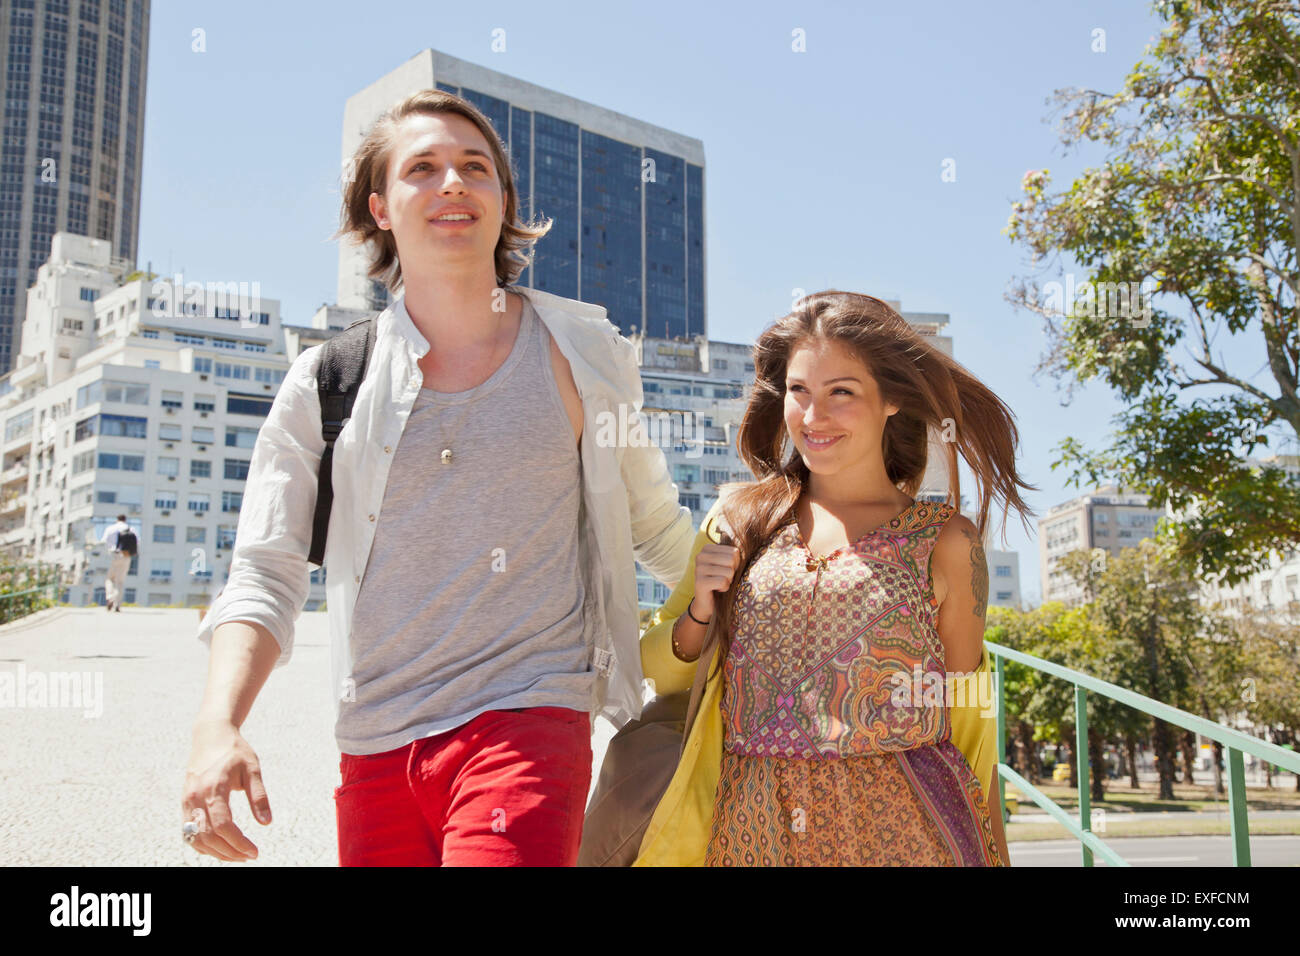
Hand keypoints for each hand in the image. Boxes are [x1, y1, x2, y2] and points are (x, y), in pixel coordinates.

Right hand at [182, 721, 271, 861]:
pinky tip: (220, 848)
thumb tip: (266, 822)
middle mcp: (195, 797)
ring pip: (196, 838)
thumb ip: (259, 796)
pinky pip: (189, 832)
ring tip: (237, 855)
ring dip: (216, 852)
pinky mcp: (184, 804)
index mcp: (213, 787)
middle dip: (229, 852)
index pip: (223, 825)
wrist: (210, 736)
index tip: (254, 852)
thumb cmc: (235, 752)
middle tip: (248, 856)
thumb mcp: (252, 769)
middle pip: (208, 836)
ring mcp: (187, 802)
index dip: (238, 843)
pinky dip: (203, 845)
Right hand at [692, 526, 739, 619]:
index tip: (725, 570)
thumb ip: (733, 554)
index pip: (734, 551)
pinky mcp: (700, 582)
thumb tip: (747, 540)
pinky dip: (724, 588)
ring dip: (728, 581)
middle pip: (732, 560)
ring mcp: (698, 569)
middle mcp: (700, 556)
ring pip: (729, 571)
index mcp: (707, 548)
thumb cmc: (720, 580)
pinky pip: (723, 582)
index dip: (735, 564)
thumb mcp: (727, 564)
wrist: (707, 602)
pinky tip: (716, 589)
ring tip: (719, 584)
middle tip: (723, 578)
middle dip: (732, 572)